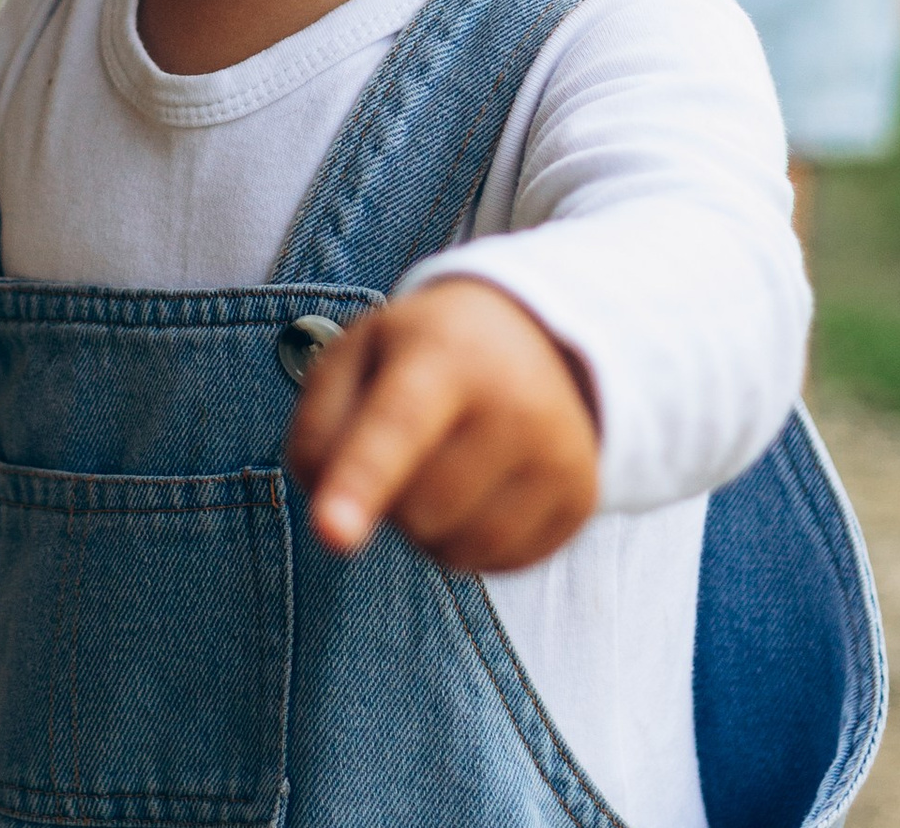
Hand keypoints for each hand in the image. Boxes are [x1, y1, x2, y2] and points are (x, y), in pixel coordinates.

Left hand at [284, 279, 598, 574]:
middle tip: (406, 439)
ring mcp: (558, 452)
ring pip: (457, 549)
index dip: (360, 482)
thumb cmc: (421, 351)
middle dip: (388, 497)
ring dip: (425, 528)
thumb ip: (318, 429)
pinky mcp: (581, 498)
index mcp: (444, 349)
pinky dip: (467, 542)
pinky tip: (476, 487)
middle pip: (417, 509)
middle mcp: (515, 401)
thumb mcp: (356, 355)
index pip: (397, 425)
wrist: (534, 332)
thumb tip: (332, 521)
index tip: (331, 534)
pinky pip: (498, 566)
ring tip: (441, 460)